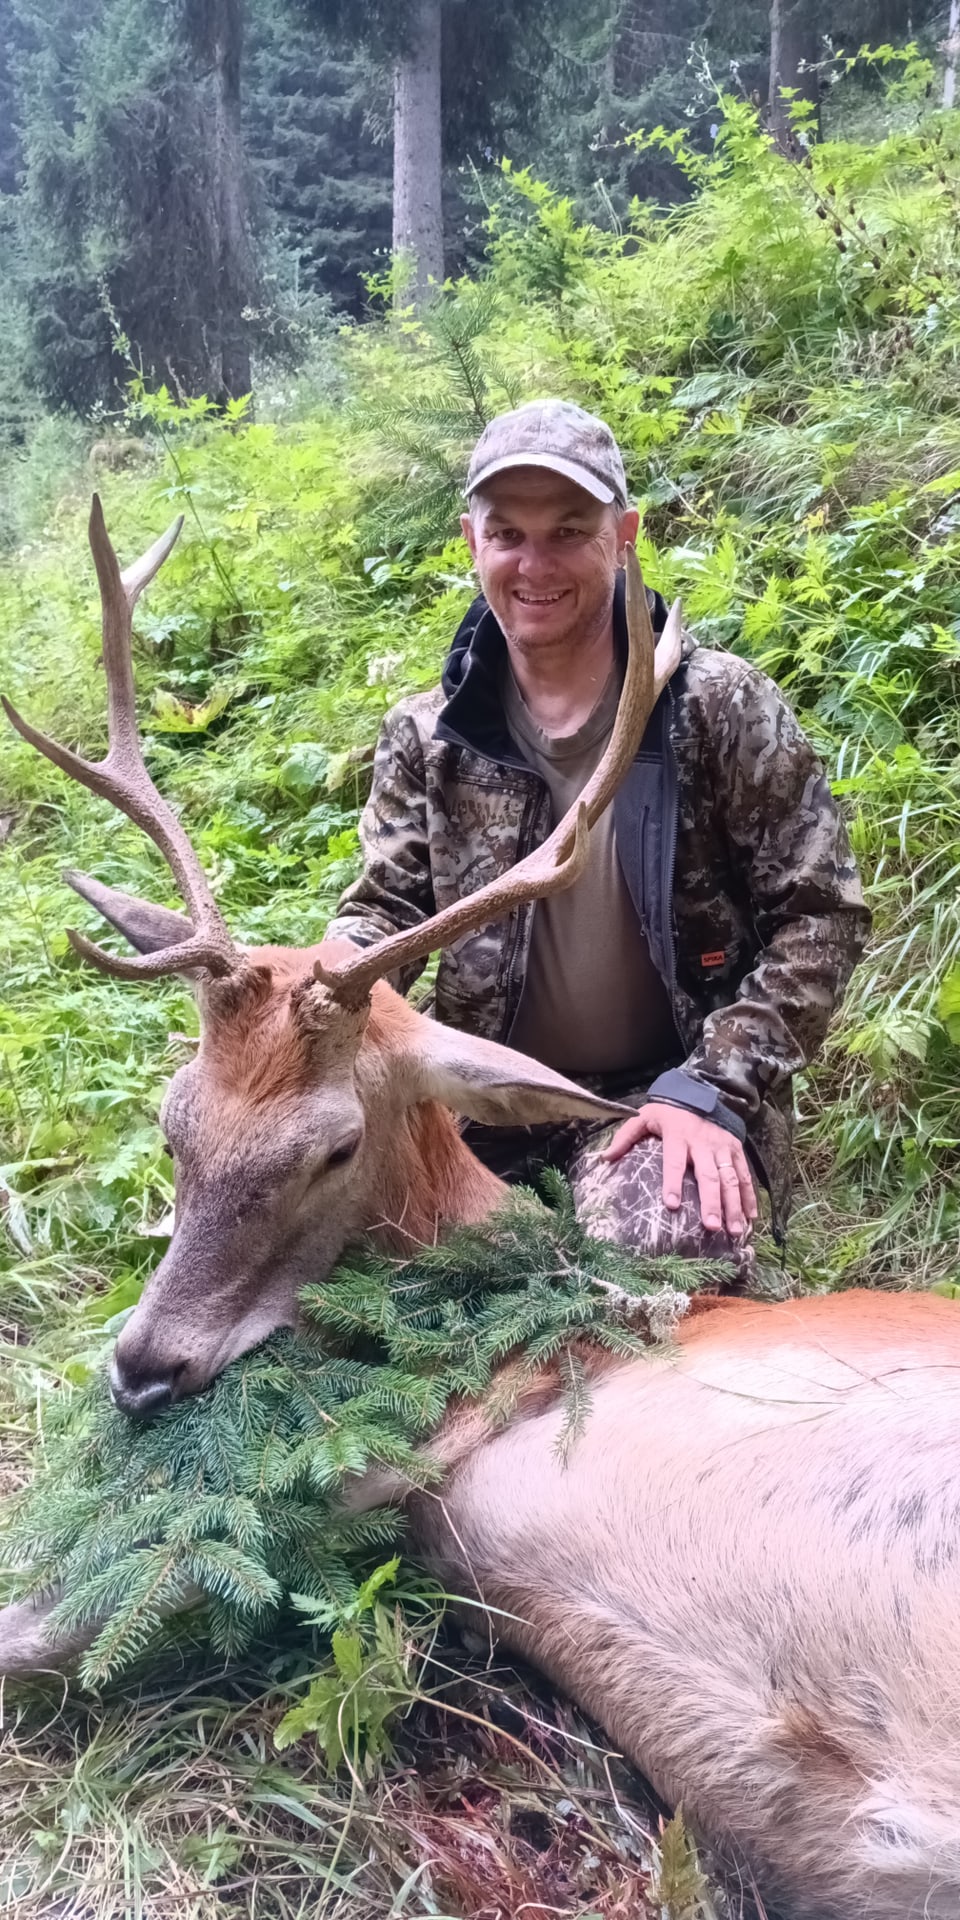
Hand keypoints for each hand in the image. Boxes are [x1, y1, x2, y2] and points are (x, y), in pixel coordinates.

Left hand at [601, 1103, 756, 1237]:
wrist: (702, 1091)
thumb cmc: (669, 1112)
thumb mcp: (643, 1117)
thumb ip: (625, 1136)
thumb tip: (605, 1158)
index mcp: (678, 1136)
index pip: (675, 1162)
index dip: (673, 1182)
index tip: (671, 1205)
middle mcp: (703, 1143)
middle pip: (709, 1176)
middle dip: (711, 1202)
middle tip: (711, 1226)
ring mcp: (722, 1147)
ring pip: (730, 1179)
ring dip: (734, 1205)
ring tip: (734, 1230)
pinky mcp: (736, 1150)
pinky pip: (744, 1175)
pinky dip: (749, 1197)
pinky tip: (750, 1218)